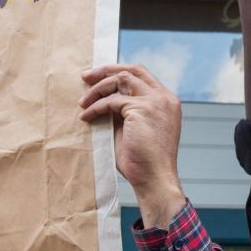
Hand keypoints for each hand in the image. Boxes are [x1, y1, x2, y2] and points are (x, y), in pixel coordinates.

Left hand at [79, 65, 184, 227]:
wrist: (154, 180)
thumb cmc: (144, 162)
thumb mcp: (136, 129)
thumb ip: (126, 112)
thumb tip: (104, 100)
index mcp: (166, 101)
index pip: (142, 75)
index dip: (119, 72)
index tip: (99, 77)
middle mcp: (163, 97)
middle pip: (132, 70)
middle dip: (106, 70)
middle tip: (85, 77)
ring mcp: (155, 101)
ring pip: (120, 80)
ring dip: (98, 89)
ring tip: (83, 103)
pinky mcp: (142, 109)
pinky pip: (111, 101)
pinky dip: (95, 107)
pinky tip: (86, 117)